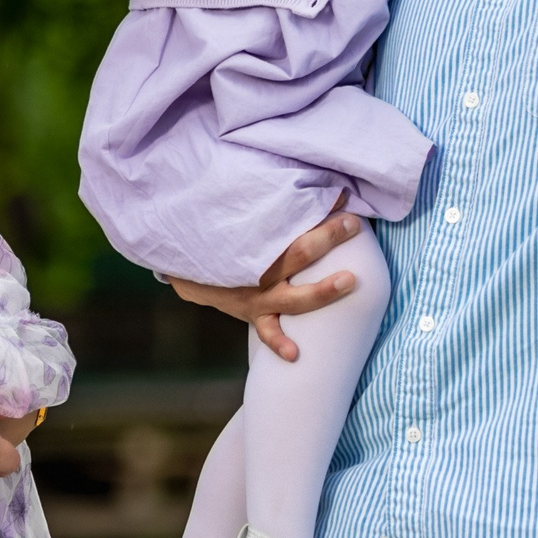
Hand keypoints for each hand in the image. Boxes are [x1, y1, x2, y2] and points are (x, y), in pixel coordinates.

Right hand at [165, 212, 362, 361]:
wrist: (184, 264)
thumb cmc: (221, 237)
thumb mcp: (240, 218)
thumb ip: (269, 207)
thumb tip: (306, 184)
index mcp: (256, 245)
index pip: (291, 225)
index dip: (318, 211)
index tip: (342, 198)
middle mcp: (258, 272)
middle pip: (298, 254)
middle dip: (328, 238)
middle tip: (352, 224)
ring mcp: (256, 297)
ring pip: (293, 298)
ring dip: (322, 291)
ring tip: (349, 281)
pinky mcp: (253, 314)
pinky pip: (267, 332)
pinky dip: (279, 343)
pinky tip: (295, 354)